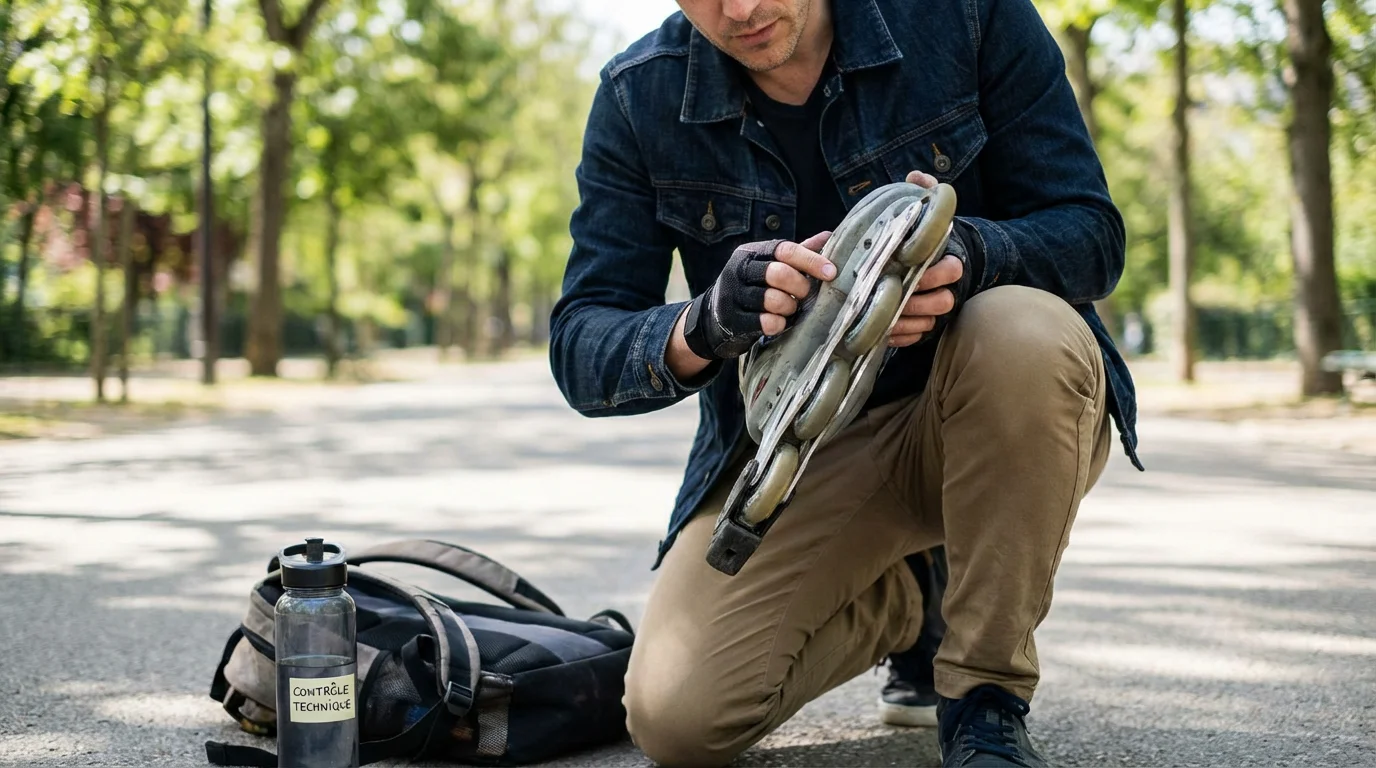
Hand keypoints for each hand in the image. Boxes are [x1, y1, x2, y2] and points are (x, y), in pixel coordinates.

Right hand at [682, 231, 834, 360]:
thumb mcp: (771, 264)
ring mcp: (733, 295)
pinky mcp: (732, 319)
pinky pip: (763, 322)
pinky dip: (778, 324)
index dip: (811, 261)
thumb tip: (829, 235)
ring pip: (771, 299)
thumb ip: (798, 252)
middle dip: (799, 286)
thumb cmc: (753, 286)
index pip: (785, 250)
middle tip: (805, 295)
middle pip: (778, 273)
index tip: (831, 273)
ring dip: (789, 307)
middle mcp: (740, 270)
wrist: (716, 315)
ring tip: (791, 309)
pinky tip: (780, 323)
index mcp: (753, 252)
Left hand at [889, 170, 965, 347]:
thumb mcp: (921, 211)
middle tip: (891, 298)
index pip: (952, 270)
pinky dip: (899, 337)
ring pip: (928, 324)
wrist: (923, 258)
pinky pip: (916, 338)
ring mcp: (933, 309)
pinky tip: (881, 332)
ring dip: (905, 323)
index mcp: (947, 259)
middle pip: (942, 303)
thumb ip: (923, 191)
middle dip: (917, 303)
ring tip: (880, 319)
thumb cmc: (919, 235)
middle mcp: (944, 287)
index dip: (934, 274)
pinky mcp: (923, 325)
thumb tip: (916, 177)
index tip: (910, 270)